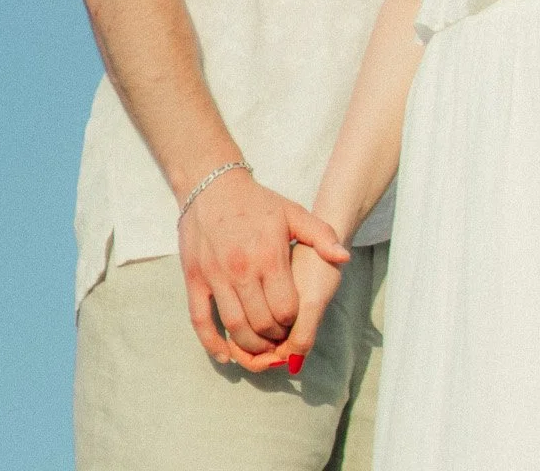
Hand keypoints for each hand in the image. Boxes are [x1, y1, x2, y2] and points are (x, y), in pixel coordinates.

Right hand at [178, 169, 348, 362]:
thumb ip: (321, 235)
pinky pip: (201, 321)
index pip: (285, 310)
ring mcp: (215, 277)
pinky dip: (213, 343)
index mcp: (269, 256)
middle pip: (261, 324)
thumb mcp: (293, 213)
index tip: (292, 320)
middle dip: (273, 337)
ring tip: (259, 344)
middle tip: (277, 335)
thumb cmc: (257, 202)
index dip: (292, 322)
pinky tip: (226, 354)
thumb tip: (344, 258)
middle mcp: (242, 270)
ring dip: (249, 346)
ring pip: (235, 328)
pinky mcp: (195, 280)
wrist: (212, 186)